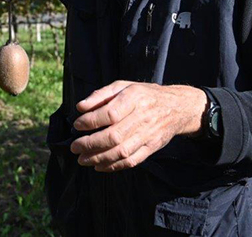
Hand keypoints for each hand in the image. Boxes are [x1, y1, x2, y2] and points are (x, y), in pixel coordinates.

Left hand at [69, 81, 207, 171]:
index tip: (77, 125)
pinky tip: (99, 166)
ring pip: (121, 152)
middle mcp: (142, 117)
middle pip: (114, 136)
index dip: (91, 121)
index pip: (110, 113)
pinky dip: (114, 166)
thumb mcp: (123, 86)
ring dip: (98, 158)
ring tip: (83, 159)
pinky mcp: (152, 148)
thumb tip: (80, 107)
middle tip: (74, 147)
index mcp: (134, 98)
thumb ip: (100, 95)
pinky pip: (132, 161)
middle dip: (90, 144)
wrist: (176, 108)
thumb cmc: (144, 95)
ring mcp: (148, 135)